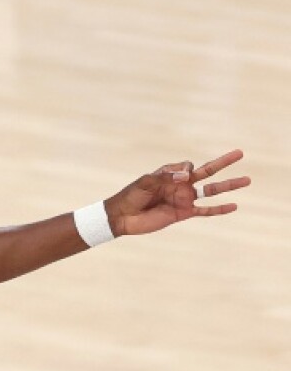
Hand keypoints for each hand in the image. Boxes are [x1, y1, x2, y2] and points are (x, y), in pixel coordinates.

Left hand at [105, 150, 249, 236]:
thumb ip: (166, 176)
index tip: (178, 177)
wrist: (122, 217)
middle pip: (208, 171)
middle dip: (224, 162)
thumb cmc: (131, 196)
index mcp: (172, 174)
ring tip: (247, 180)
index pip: (189, 166)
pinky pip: (205, 211)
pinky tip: (234, 206)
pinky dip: (219, 209)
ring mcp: (184, 199)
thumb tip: (187, 176)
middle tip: (240, 153)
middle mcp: (181, 184)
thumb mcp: (145, 182)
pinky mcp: (183, 213)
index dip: (186, 170)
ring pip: (211, 190)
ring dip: (228, 185)